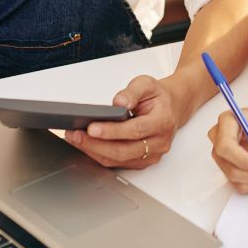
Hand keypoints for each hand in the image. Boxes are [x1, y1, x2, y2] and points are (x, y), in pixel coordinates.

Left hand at [64, 75, 180, 168]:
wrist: (171, 108)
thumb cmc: (158, 97)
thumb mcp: (146, 84)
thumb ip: (132, 92)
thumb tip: (118, 102)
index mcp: (163, 122)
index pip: (135, 130)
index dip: (112, 131)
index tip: (92, 127)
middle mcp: (159, 142)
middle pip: (124, 150)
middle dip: (96, 144)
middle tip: (76, 135)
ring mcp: (151, 155)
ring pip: (118, 159)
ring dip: (94, 151)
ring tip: (76, 138)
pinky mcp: (142, 161)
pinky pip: (117, 163)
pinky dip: (99, 155)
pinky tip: (86, 145)